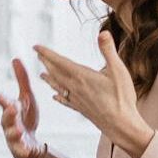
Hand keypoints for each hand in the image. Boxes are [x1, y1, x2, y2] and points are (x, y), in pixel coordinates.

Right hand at [0, 57, 45, 157]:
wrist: (29, 144)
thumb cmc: (25, 118)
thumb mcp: (26, 97)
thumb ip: (21, 79)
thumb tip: (16, 58)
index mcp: (10, 110)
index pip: (5, 104)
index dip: (3, 100)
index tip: (0, 95)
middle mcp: (9, 124)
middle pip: (6, 119)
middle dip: (8, 114)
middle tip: (11, 108)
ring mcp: (13, 137)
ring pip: (11, 135)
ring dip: (14, 132)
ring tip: (19, 131)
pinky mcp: (20, 149)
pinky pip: (20, 150)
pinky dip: (22, 150)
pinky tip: (27, 151)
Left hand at [34, 32, 154, 157]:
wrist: (121, 125)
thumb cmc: (122, 97)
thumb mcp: (118, 70)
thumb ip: (108, 51)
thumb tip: (103, 33)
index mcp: (81, 76)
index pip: (59, 62)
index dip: (47, 53)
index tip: (36, 47)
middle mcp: (75, 88)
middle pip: (56, 73)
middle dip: (46, 63)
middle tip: (38, 56)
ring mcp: (77, 99)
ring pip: (58, 87)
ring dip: (49, 79)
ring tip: (42, 75)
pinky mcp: (81, 109)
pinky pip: (65, 100)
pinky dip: (59, 96)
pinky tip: (55, 96)